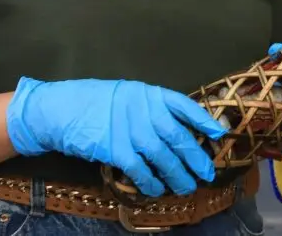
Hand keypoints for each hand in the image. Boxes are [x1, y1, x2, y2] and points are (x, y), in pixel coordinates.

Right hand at [5, 77, 226, 196]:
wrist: (62, 109)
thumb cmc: (95, 102)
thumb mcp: (128, 95)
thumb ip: (151, 108)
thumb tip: (176, 130)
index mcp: (149, 93)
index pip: (184, 105)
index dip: (203, 120)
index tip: (218, 134)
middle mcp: (144, 110)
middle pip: (178, 136)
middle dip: (195, 157)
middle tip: (206, 173)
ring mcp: (131, 130)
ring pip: (164, 157)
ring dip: (177, 175)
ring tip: (186, 187)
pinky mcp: (117, 150)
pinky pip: (141, 170)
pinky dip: (151, 182)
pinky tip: (157, 189)